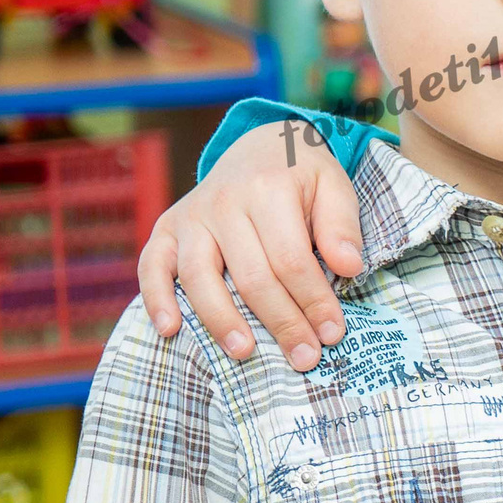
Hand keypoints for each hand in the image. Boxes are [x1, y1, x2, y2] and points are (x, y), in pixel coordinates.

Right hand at [135, 121, 362, 369]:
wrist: (261, 144)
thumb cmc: (302, 176)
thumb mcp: (334, 185)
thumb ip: (341, 225)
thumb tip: (349, 268)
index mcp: (268, 189)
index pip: (291, 259)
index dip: (313, 301)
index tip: (332, 333)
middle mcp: (223, 203)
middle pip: (251, 276)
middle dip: (280, 322)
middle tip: (304, 358)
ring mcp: (191, 216)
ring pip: (200, 277)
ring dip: (221, 320)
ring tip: (246, 354)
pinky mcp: (167, 228)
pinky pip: (153, 265)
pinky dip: (156, 298)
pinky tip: (170, 330)